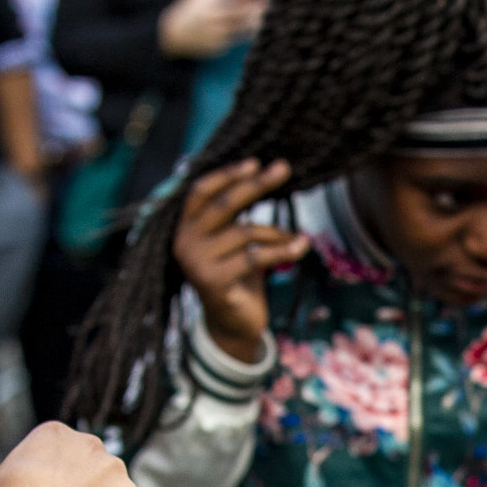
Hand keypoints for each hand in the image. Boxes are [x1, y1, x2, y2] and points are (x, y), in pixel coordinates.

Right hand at [157, 0, 267, 60]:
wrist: (174, 34)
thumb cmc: (189, 8)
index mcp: (213, 7)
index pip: (240, 5)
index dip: (254, 2)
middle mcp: (217, 24)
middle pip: (245, 20)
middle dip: (258, 14)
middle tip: (269, 8)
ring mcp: (218, 38)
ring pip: (243, 32)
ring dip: (254, 25)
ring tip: (260, 18)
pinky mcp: (219, 50)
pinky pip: (233, 40)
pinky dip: (239, 34)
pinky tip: (240, 28)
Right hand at [172, 158, 307, 362]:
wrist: (232, 324)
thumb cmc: (236, 276)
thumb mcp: (231, 240)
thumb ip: (235, 214)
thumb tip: (262, 172)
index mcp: (185, 226)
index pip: (202, 190)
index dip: (227, 174)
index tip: (256, 162)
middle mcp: (184, 242)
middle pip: (224, 205)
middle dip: (256, 185)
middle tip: (283, 168)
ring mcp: (197, 263)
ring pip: (245, 232)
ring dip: (278, 231)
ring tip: (300, 236)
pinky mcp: (214, 283)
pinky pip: (254, 257)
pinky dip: (282, 250)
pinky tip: (302, 246)